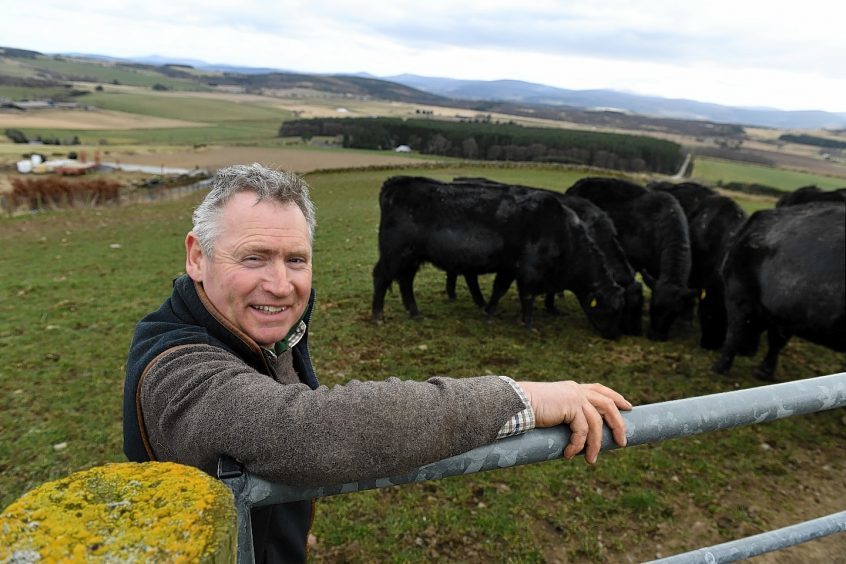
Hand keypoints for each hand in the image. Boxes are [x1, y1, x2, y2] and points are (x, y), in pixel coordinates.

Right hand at [516, 381, 631, 463]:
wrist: (515, 403)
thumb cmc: (527, 410)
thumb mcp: (551, 411)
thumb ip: (564, 416)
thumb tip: (572, 437)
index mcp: (572, 388)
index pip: (600, 390)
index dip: (616, 397)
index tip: (627, 407)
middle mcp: (576, 390)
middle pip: (607, 405)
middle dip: (617, 424)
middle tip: (622, 443)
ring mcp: (575, 396)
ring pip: (597, 423)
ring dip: (596, 444)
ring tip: (591, 460)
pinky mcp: (572, 406)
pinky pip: (582, 431)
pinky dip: (577, 445)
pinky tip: (568, 455)